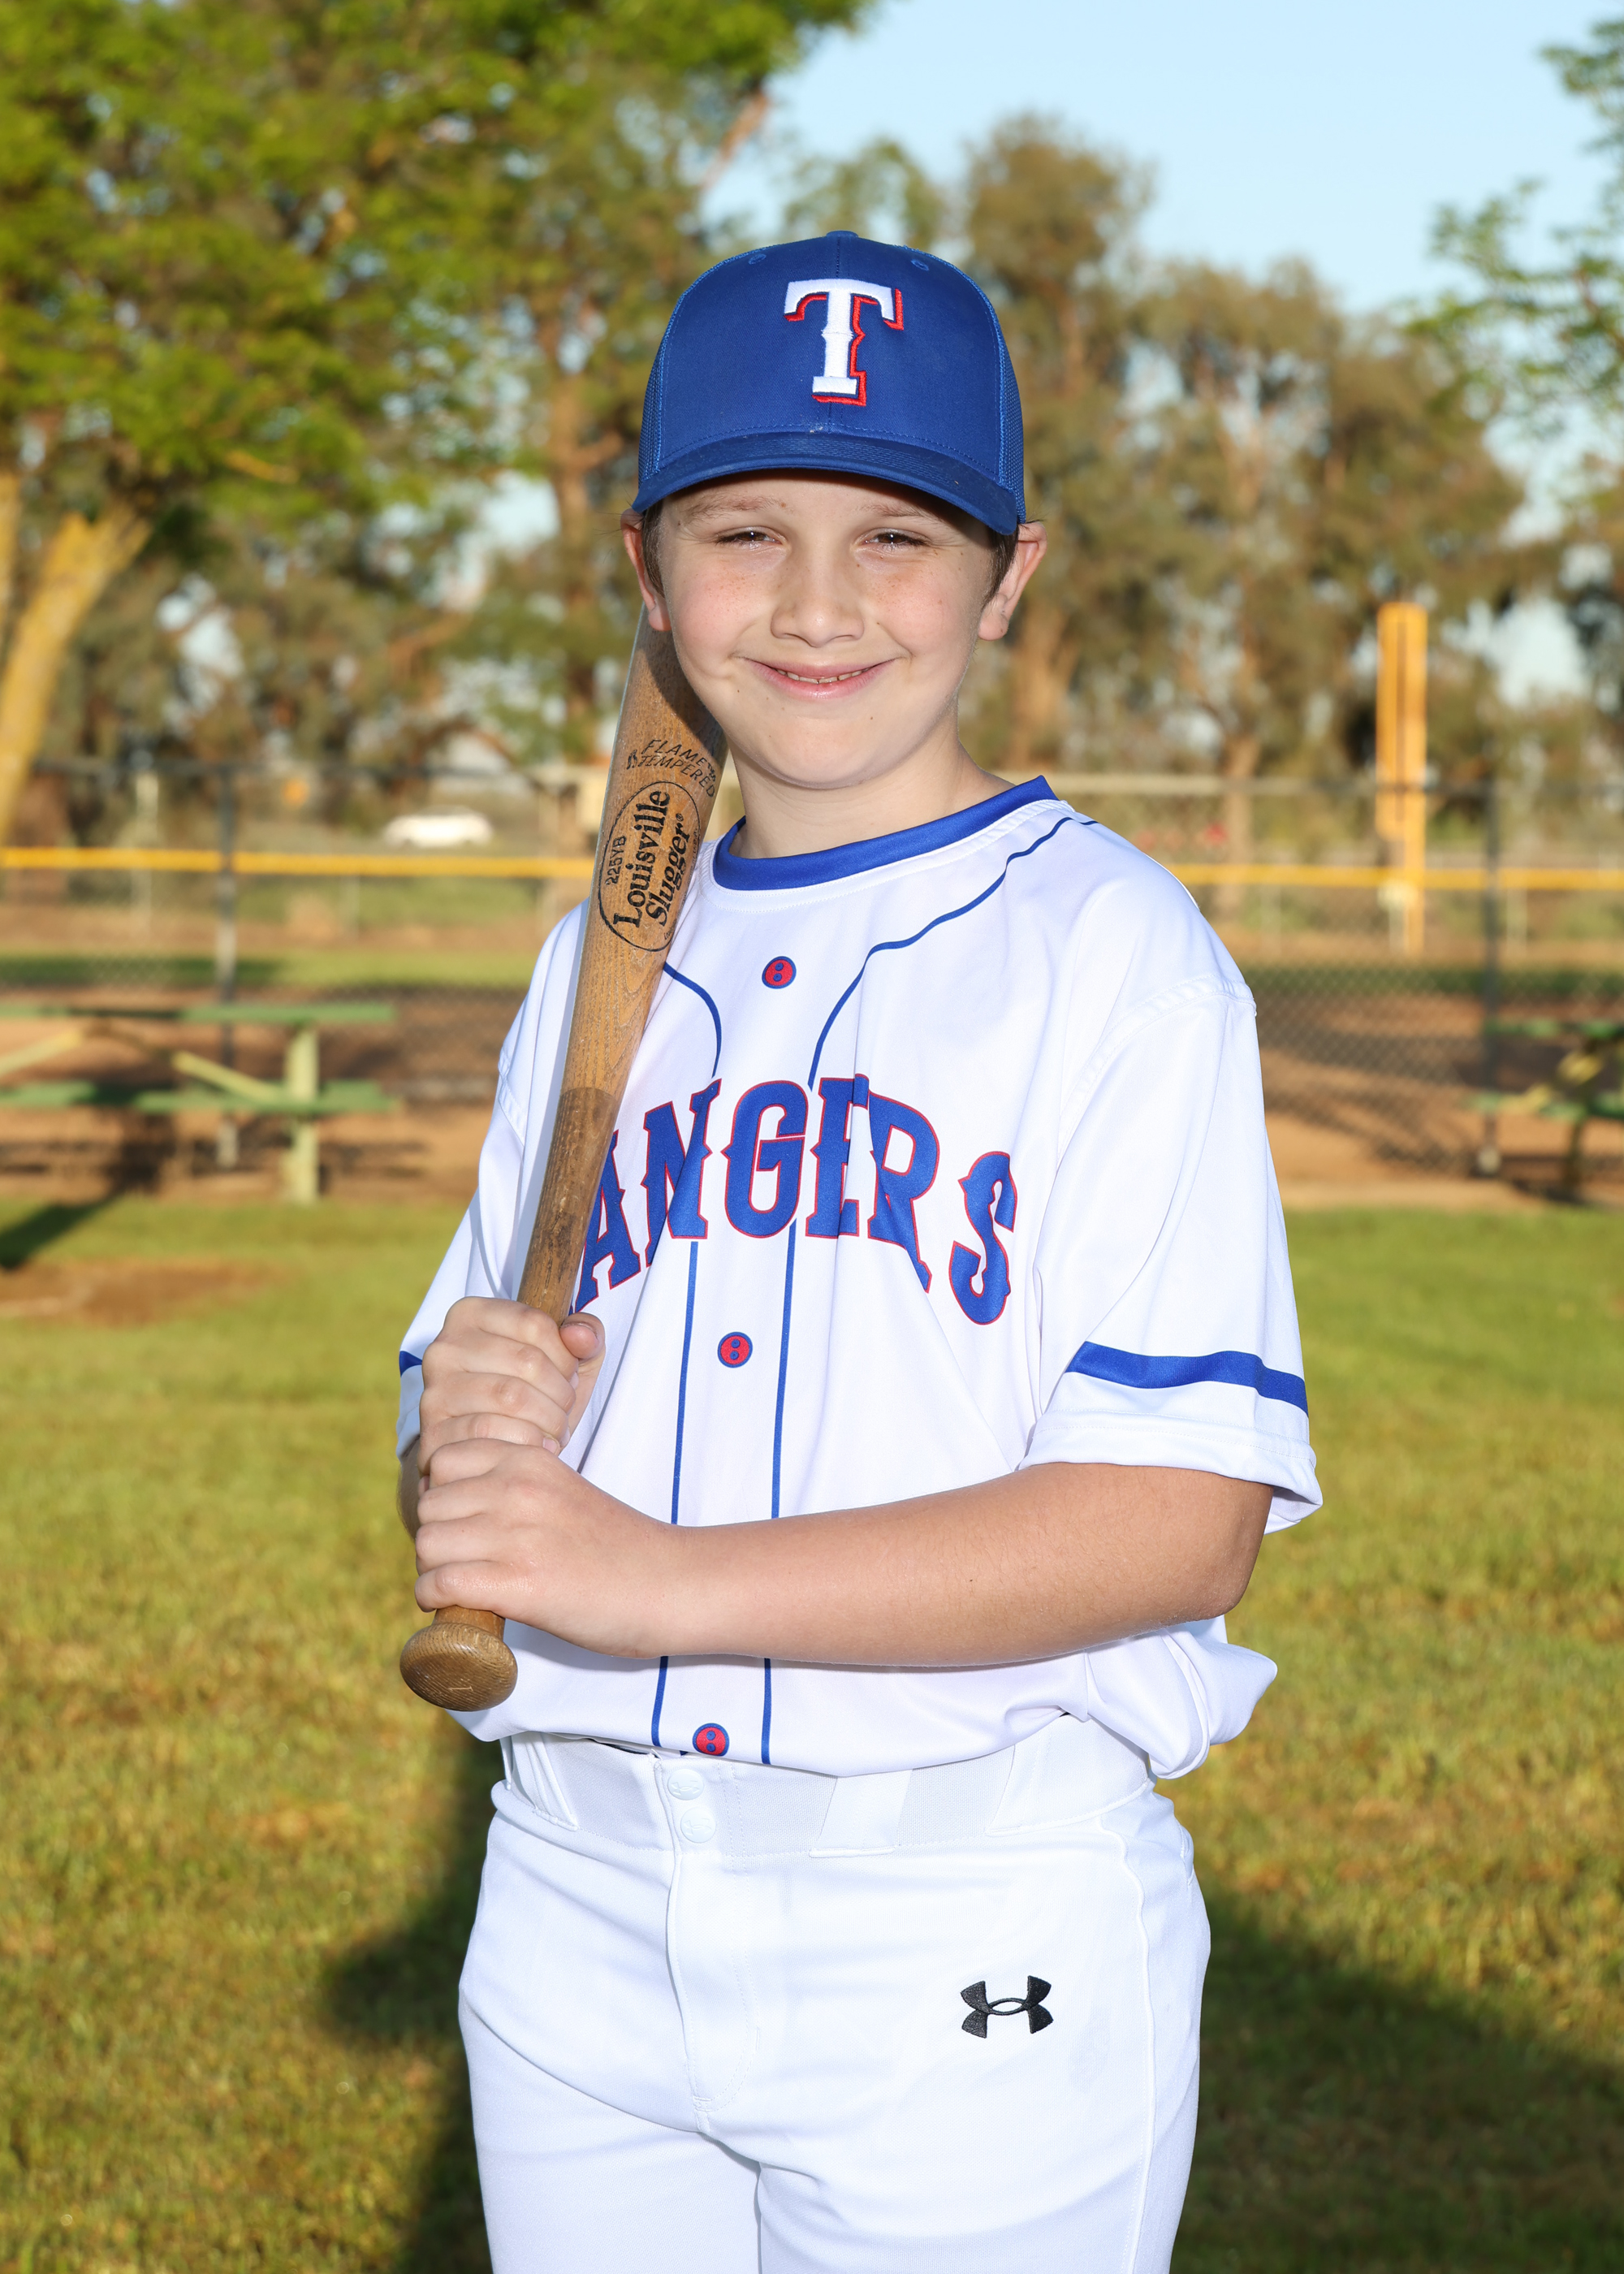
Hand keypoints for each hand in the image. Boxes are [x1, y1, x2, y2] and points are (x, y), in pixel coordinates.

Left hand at [413, 1436, 675, 1658]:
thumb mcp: (563, 1490)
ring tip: (459, 1584)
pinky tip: (456, 1605)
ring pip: (427, 1543)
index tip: (458, 1522)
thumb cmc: (617, 1546)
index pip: (443, 1459)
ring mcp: (516, 1535)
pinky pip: (440, 1583)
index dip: (442, 1493)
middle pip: (429, 1505)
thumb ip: (518, 1488)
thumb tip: (460, 1507)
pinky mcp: (517, 1584)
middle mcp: (516, 1489)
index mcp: (528, 1460)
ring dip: (433, 1569)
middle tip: (459, 1561)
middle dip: (436, 1535)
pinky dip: (435, 1598)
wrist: (668, 1583)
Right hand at [418, 1297, 604, 1473]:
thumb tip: (579, 1336)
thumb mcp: (566, 1359)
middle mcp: (444, 1347)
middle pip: (526, 1361)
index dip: (566, 1356)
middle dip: (561, 1392)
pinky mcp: (433, 1432)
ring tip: (556, 1430)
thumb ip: (586, 1335)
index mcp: (470, 1314)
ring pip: (511, 1398)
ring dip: (549, 1420)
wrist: (490, 1450)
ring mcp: (434, 1389)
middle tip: (566, 1410)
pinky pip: (491, 1433)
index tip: (569, 1376)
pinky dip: (525, 1443)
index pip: (534, 1323)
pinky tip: (536, 1447)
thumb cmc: (532, 1396)